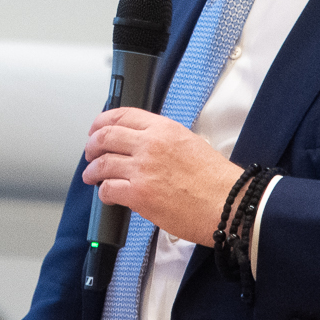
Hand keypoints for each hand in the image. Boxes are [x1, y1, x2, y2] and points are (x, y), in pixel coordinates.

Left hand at [82, 107, 243, 245]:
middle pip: (105, 136)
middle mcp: (150, 144)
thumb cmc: (217, 180)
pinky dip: (103, 192)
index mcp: (164, 129)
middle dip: (92, 145)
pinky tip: (107, 195)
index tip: (96, 129)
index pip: (122, 115)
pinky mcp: (139, 194)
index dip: (102, 122)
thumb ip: (164, 140)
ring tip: (91, 176)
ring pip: (102, 164)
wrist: (229, 204)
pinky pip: (108, 189)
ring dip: (92, 171)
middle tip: (90, 153)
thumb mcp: (190, 143)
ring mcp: (142, 169)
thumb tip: (144, 145)